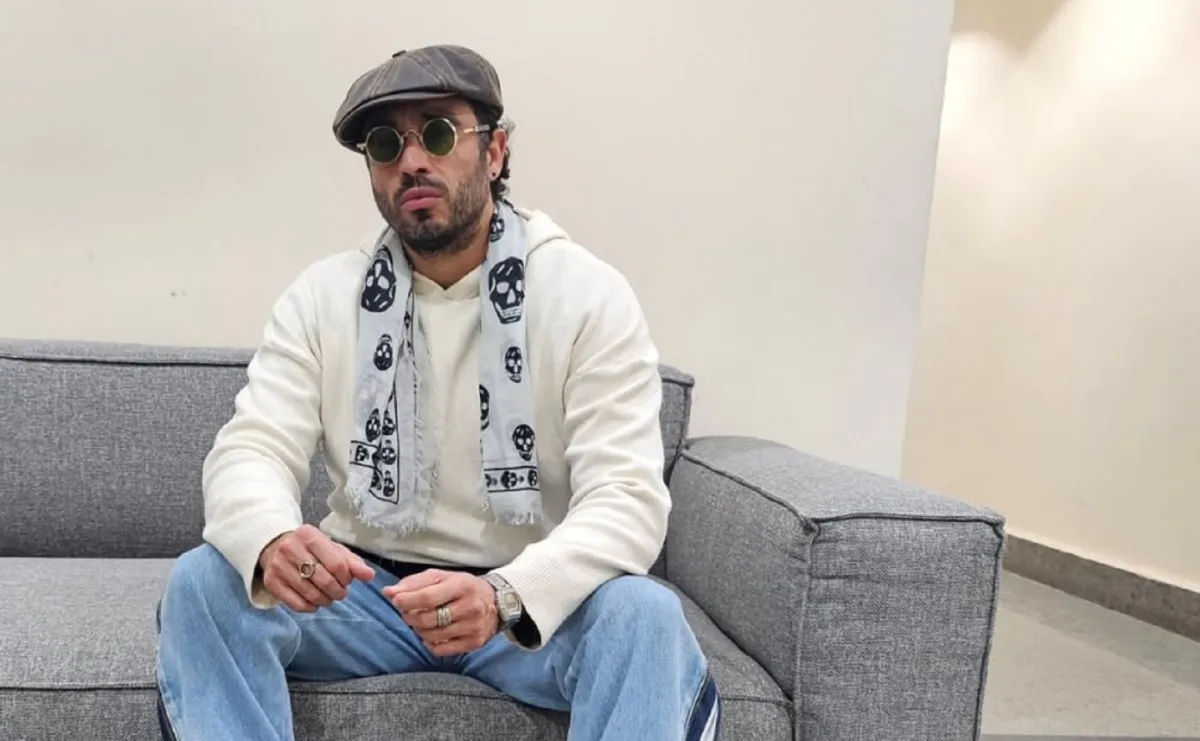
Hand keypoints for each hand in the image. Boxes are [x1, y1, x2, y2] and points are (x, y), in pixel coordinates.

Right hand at [258, 524, 375, 612]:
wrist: (275, 546)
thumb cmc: (310, 549)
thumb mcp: (332, 549)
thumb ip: (352, 562)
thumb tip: (370, 575)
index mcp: (309, 535)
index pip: (336, 563)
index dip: (346, 578)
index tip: (347, 581)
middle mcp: (291, 549)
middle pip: (324, 580)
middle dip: (337, 592)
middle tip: (340, 593)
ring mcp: (279, 566)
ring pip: (310, 593)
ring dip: (325, 601)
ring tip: (329, 598)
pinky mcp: (271, 582)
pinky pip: (296, 603)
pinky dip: (310, 608)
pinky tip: (314, 604)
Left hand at [383, 570, 498, 655]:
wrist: (496, 601)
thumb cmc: (462, 587)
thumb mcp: (441, 577)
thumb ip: (414, 583)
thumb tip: (389, 592)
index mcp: (462, 586)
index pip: (427, 598)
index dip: (407, 601)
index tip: (396, 600)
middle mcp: (470, 607)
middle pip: (428, 619)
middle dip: (410, 617)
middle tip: (408, 612)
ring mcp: (473, 627)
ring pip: (432, 636)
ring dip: (419, 630)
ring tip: (421, 622)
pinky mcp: (474, 643)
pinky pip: (441, 650)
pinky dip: (430, 643)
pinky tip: (431, 634)